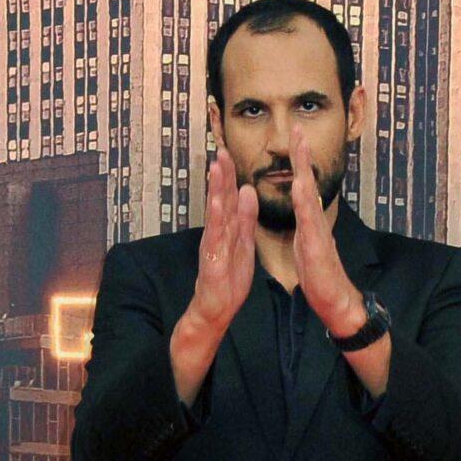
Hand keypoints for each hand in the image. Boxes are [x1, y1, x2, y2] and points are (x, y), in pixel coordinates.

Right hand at [171, 151, 254, 402]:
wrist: (217, 309)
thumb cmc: (228, 278)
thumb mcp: (243, 242)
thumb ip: (245, 218)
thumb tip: (248, 190)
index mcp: (228, 228)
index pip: (229, 197)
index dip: (229, 175)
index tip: (229, 152)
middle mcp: (218, 233)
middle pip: (220, 200)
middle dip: (221, 176)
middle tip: (221, 151)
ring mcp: (213, 246)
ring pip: (216, 215)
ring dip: (216, 192)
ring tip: (216, 170)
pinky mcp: (212, 261)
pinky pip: (215, 238)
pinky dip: (216, 220)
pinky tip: (216, 204)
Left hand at [284, 129, 363, 336]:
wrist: (335, 300)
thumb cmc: (320, 274)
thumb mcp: (307, 242)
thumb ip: (306, 223)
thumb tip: (305, 207)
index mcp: (309, 219)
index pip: (302, 183)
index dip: (298, 159)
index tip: (293, 135)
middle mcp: (315, 220)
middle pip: (308, 180)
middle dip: (302, 153)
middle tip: (298, 127)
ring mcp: (317, 231)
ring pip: (309, 194)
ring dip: (304, 169)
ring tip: (299, 146)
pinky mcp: (316, 245)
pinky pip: (309, 221)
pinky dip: (305, 202)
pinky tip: (300, 186)